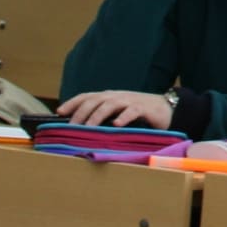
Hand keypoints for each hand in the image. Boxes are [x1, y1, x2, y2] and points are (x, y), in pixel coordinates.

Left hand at [58, 90, 174, 128]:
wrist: (167, 109)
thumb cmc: (138, 113)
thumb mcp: (117, 113)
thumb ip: (102, 117)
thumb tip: (79, 129)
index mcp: (109, 97)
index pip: (87, 96)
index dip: (72, 102)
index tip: (59, 111)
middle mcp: (117, 96)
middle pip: (95, 100)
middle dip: (81, 112)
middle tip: (71, 127)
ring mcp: (130, 101)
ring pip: (110, 104)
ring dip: (97, 116)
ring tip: (89, 127)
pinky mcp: (144, 108)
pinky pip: (132, 111)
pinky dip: (123, 117)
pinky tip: (116, 125)